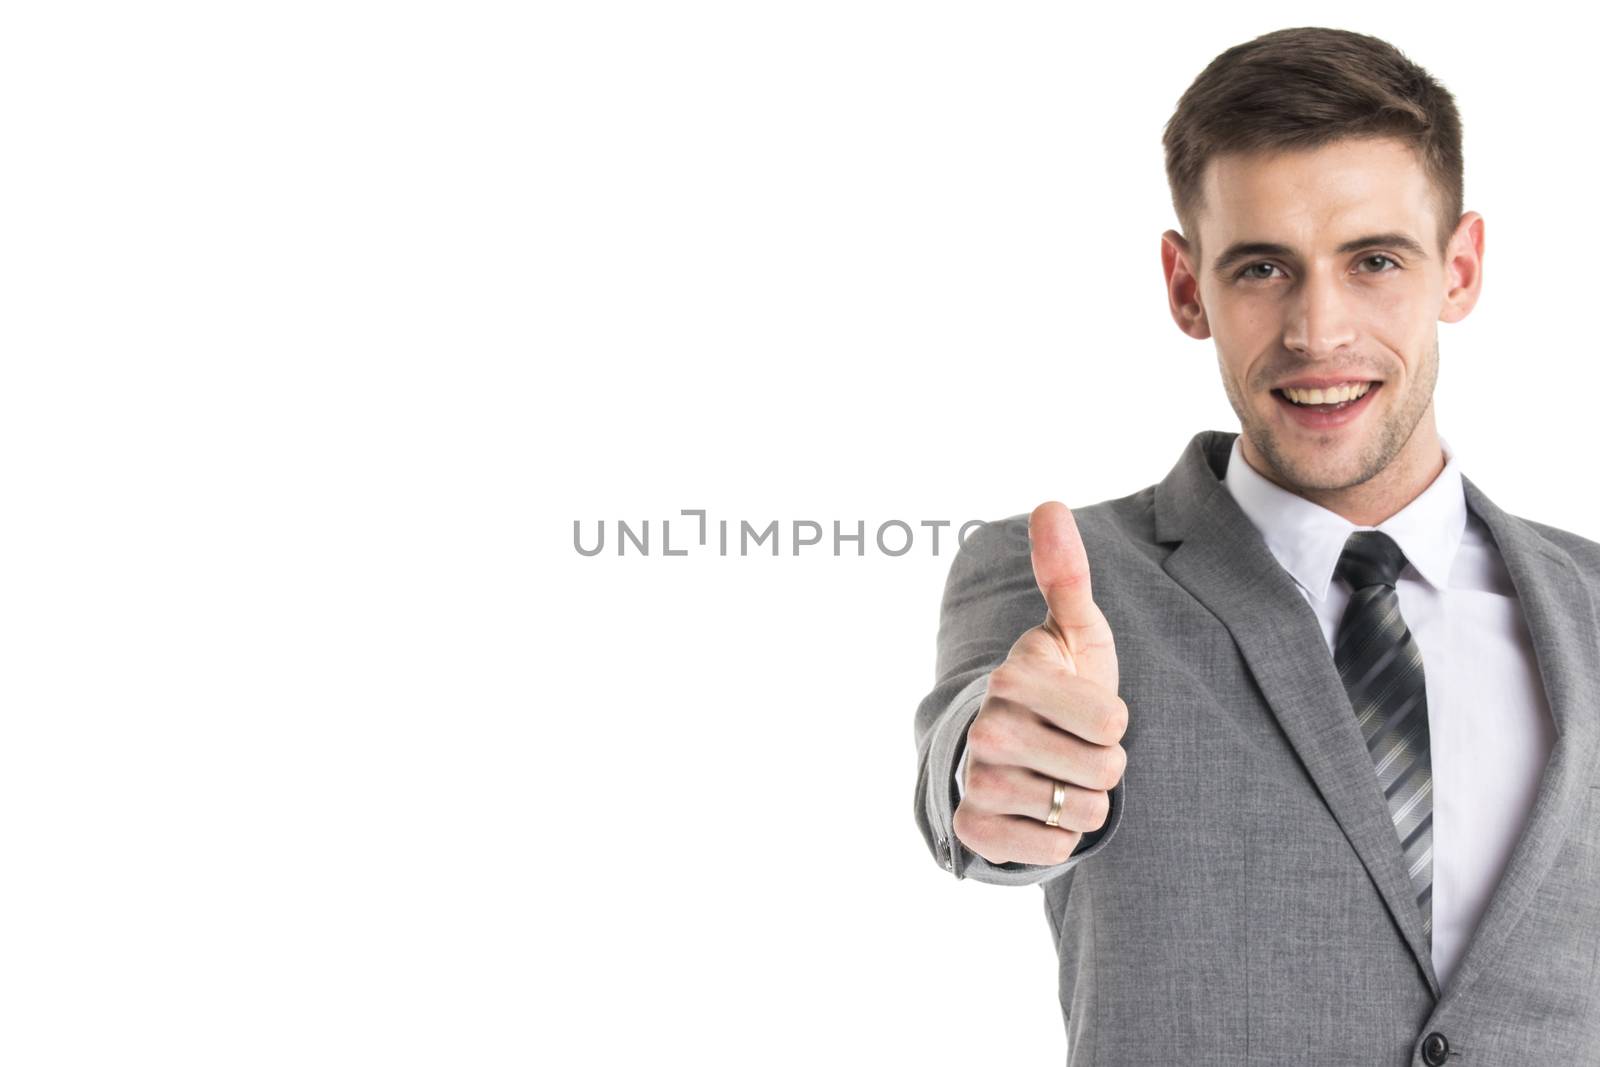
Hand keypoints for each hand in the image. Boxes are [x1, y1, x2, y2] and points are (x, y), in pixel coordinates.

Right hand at [953, 501, 1127, 865]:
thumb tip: (1049, 504)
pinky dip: (1059, 839)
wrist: (1011, 754)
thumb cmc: (1059, 687)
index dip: (1114, 722)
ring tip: (1060, 779)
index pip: (1114, 722)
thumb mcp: (1073, 633)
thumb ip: (1066, 575)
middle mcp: (986, 729)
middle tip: (1075, 750)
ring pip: (1082, 814)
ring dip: (1086, 804)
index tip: (1086, 711)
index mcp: (1013, 679)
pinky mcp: (975, 830)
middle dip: (1105, 767)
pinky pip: (1052, 852)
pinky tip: (1040, 813)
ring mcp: (978, 781)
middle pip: (1104, 771)